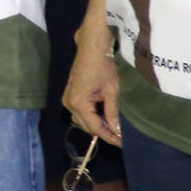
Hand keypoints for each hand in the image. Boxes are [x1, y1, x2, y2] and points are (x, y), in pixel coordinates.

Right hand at [64, 25, 122, 144]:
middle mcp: (69, 104)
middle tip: (121, 135)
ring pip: (82, 120)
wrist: (92, 47)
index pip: (94, 128)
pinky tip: (105, 115)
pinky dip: (93, 116)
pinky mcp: (70, 94)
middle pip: (86, 126)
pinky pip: (81, 112)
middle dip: (103, 131)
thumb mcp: (112, 91)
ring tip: (115, 126)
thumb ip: (113, 112)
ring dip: (97, 124)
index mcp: (78, 103)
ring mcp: (67, 99)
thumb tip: (117, 130)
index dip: (109, 136)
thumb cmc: (104, 66)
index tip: (123, 143)